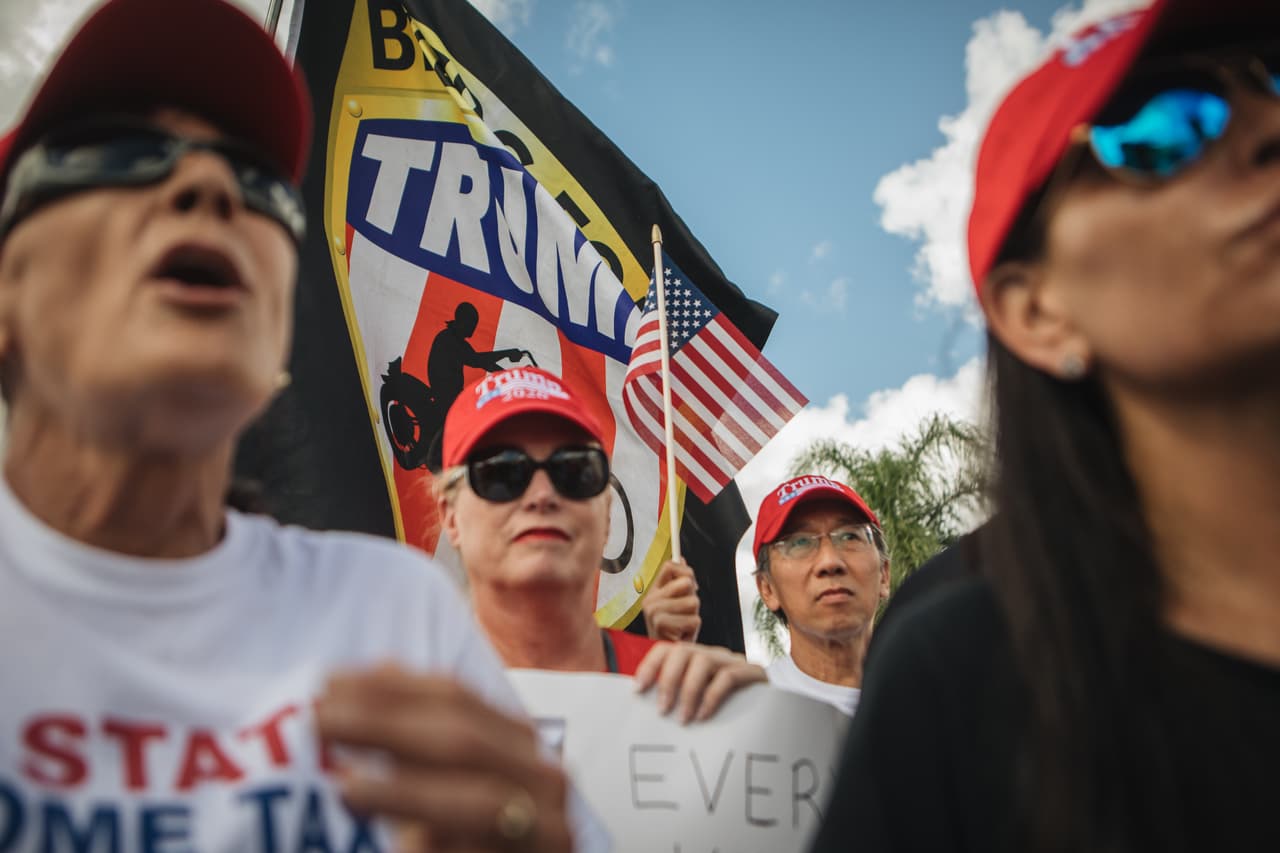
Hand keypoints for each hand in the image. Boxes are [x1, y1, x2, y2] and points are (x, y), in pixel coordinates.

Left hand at [315, 664, 571, 851]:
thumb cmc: (464, 835)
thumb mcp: (443, 780)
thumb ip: (420, 736)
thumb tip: (378, 667)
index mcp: (517, 742)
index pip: (455, 697)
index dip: (390, 688)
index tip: (329, 683)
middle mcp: (542, 778)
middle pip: (464, 740)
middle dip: (386, 726)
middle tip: (321, 721)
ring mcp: (547, 830)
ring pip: (479, 802)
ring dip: (407, 792)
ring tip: (346, 788)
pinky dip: (433, 846)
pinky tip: (395, 846)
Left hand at [633, 643, 766, 724]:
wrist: (774, 711)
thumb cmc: (729, 710)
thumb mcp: (699, 703)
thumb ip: (678, 701)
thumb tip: (647, 710)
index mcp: (694, 660)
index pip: (666, 649)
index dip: (649, 666)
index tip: (637, 690)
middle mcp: (711, 655)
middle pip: (683, 651)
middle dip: (667, 679)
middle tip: (661, 710)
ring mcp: (732, 661)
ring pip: (704, 661)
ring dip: (689, 690)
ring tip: (683, 719)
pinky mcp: (752, 674)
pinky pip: (728, 677)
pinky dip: (712, 696)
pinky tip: (703, 716)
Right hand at [642, 559, 701, 642]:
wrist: (668, 657)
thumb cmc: (674, 630)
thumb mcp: (676, 603)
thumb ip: (677, 581)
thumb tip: (681, 558)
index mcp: (653, 592)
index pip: (670, 566)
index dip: (686, 572)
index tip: (690, 585)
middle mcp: (650, 600)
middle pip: (686, 582)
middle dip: (693, 597)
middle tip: (685, 611)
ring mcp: (654, 612)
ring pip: (693, 602)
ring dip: (694, 615)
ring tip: (683, 625)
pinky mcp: (663, 625)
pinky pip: (694, 619)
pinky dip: (693, 628)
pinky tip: (682, 635)